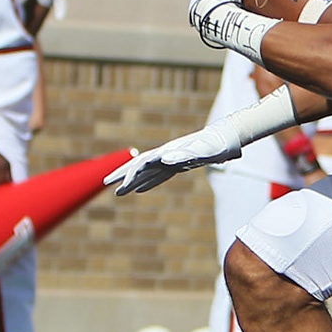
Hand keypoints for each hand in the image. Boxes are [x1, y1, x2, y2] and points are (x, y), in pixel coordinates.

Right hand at [106, 121, 243, 194]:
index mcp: (168, 151)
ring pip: (147, 172)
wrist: (226, 138)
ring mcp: (172, 160)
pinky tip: (141, 189)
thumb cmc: (215, 145)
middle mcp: (166, 155)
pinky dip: (149, 183)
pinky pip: (159, 176)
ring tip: (118, 193)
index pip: (142, 164)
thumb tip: (163, 158)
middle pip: (139, 165)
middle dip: (122, 174)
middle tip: (105, 183)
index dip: (130, 174)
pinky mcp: (179, 165)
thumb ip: (183, 154)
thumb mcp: (202, 150)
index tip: (120, 187)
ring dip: (133, 182)